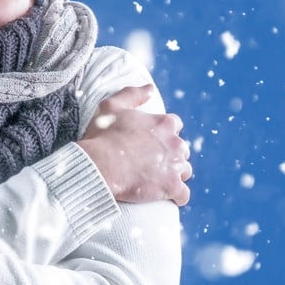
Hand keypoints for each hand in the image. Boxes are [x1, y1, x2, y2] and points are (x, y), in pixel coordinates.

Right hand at [78, 84, 192, 205]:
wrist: (99, 165)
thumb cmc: (102, 136)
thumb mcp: (111, 106)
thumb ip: (133, 94)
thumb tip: (150, 88)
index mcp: (164, 123)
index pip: (174, 126)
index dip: (161, 133)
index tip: (148, 141)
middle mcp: (175, 143)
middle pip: (181, 149)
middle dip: (169, 154)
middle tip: (149, 161)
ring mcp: (175, 166)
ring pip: (184, 170)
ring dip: (174, 174)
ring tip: (155, 179)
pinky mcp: (171, 187)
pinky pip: (183, 194)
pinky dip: (176, 195)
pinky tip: (166, 196)